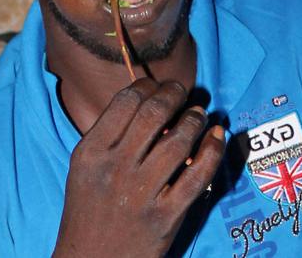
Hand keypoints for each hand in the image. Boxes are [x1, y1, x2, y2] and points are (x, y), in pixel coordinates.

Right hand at [52, 78, 224, 257]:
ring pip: (179, 140)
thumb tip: (150, 101)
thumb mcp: (84, 170)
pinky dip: (213, 149)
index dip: (149, 86)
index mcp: (91, 153)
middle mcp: (115, 169)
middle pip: (154, 113)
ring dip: (195, 119)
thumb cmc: (89, 212)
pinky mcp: (166, 215)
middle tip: (183, 91)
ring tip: (199, 114)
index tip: (159, 86)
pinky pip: (199, 173)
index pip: (126, 101)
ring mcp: (141, 193)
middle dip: (175, 94)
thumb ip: (110, 137)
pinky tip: (217, 135)